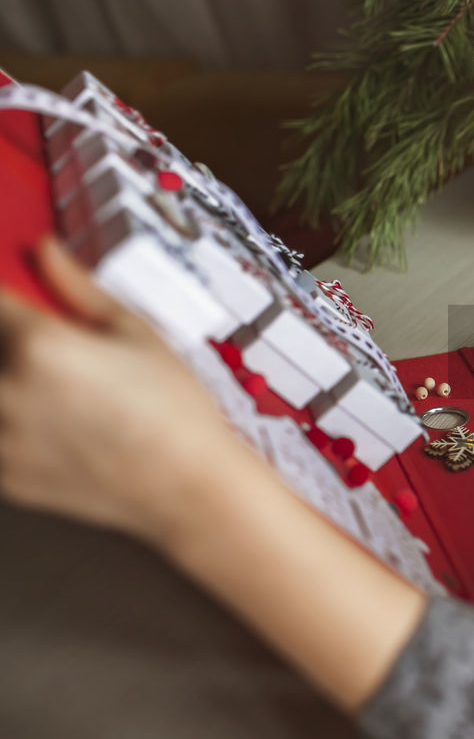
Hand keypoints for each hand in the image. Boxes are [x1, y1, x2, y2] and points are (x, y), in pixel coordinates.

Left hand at [0, 237, 255, 545]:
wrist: (189, 487)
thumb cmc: (177, 412)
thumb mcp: (138, 334)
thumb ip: (78, 289)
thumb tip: (46, 252)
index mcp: (40, 346)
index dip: (8, 295)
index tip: (19, 300)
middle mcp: (8, 391)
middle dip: (11, 340)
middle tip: (47, 351)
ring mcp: (0, 438)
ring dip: (12, 382)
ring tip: (61, 392)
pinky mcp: (2, 474)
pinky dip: (12, 422)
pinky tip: (56, 423)